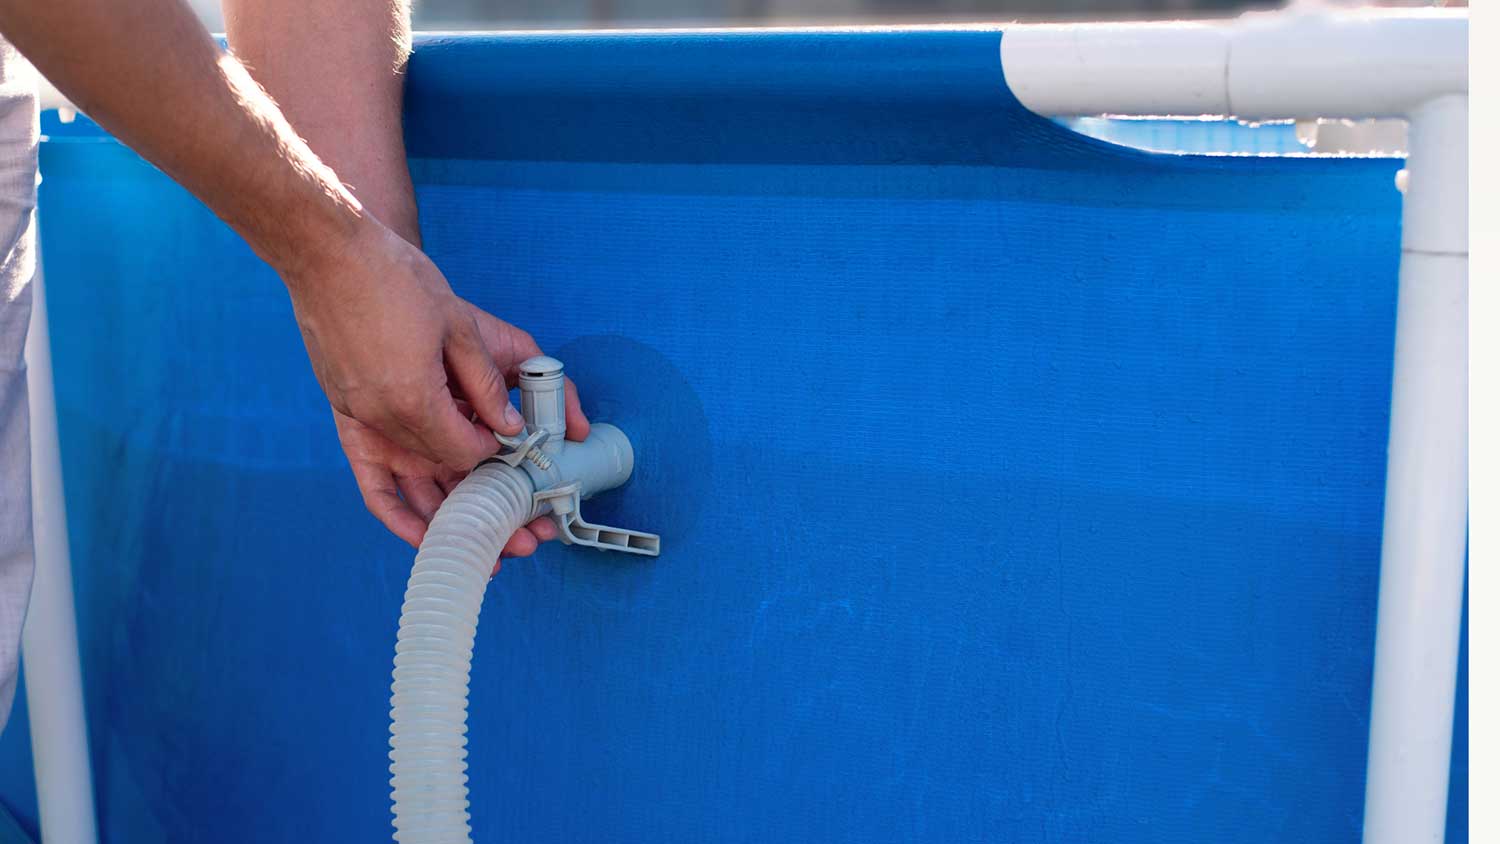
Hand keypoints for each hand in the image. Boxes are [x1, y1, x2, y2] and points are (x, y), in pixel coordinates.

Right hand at [284, 217, 588, 559]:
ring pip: (411, 486)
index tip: (519, 455)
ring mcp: (359, 420)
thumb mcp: (458, 327)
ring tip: (484, 545)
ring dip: (448, 517)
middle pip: (443, 478)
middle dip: (485, 503)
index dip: (499, 458)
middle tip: (525, 534)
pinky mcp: (345, 414)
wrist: (327, 253)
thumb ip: (487, 385)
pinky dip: (398, 512)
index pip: (469, 453)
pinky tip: (421, 534)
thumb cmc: (394, 279)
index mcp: (414, 401)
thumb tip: (511, 426)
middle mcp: (382, 421)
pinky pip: (372, 481)